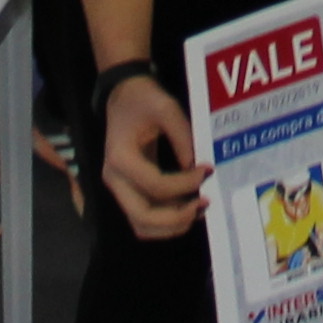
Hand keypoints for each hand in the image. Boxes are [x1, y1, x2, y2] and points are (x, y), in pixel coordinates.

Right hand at [97, 72, 203, 241]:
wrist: (124, 96)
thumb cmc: (143, 99)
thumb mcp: (166, 108)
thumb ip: (182, 137)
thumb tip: (196, 167)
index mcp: (120, 158)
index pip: (155, 185)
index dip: (185, 184)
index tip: (207, 171)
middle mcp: (115, 179)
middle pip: (143, 217)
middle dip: (177, 218)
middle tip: (204, 202)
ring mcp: (119, 188)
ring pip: (142, 225)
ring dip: (172, 225)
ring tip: (198, 209)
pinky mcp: (128, 191)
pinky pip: (145, 218)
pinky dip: (166, 221)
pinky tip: (188, 207)